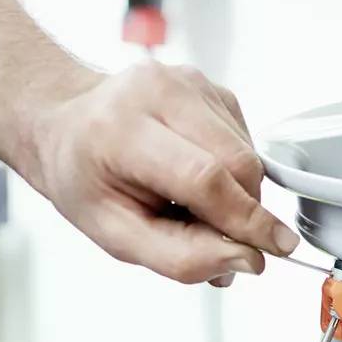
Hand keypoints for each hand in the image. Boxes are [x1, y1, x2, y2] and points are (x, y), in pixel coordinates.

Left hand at [25, 60, 297, 285]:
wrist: (66, 125)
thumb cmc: (86, 179)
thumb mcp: (116, 235)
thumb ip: (180, 257)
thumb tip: (246, 259)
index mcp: (123, 130)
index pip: (205, 178)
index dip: (247, 220)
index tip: (276, 248)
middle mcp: (159, 92)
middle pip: (237, 163)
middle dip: (245, 213)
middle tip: (220, 240)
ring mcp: (189, 82)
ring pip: (248, 154)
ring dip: (237, 195)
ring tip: (191, 204)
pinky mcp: (211, 87)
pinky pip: (245, 142)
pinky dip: (232, 173)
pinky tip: (198, 177)